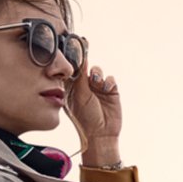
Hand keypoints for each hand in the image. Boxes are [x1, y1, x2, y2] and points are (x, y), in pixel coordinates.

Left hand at [67, 48, 123, 167]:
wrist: (101, 133)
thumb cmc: (85, 118)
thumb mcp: (79, 95)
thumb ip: (80, 77)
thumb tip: (80, 59)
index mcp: (71, 88)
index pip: (71, 70)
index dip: (73, 60)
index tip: (74, 48)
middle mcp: (84, 86)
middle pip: (85, 67)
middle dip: (86, 63)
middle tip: (85, 51)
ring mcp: (98, 88)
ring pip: (97, 71)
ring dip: (97, 73)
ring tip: (96, 82)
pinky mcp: (111, 91)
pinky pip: (110, 78)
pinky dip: (108, 81)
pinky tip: (106, 88)